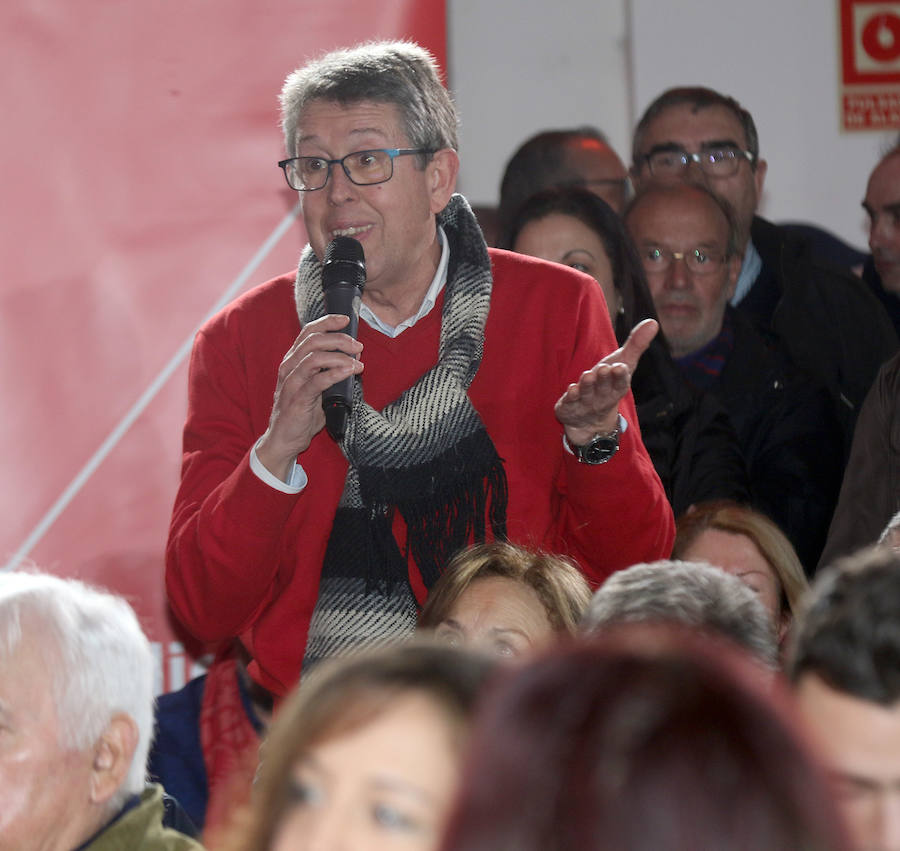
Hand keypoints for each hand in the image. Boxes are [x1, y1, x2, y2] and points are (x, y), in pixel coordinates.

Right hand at [256, 314, 363, 479]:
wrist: (284, 439)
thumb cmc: (301, 413)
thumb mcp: (316, 387)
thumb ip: (328, 373)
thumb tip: (352, 361)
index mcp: (292, 361)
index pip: (308, 332)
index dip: (327, 322)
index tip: (346, 319)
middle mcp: (289, 367)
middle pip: (313, 341)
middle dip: (339, 339)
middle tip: (358, 346)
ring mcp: (291, 383)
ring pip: (314, 357)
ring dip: (340, 356)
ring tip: (357, 361)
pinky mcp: (297, 399)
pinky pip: (317, 381)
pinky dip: (336, 373)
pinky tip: (349, 371)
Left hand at [555, 319, 657, 445]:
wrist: (590, 422)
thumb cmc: (607, 385)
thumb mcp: (622, 365)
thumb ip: (635, 345)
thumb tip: (653, 322)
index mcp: (616, 388)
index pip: (621, 383)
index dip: (620, 376)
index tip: (621, 366)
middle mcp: (602, 398)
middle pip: (604, 388)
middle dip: (604, 379)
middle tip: (605, 368)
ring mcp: (585, 405)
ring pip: (586, 394)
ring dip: (587, 385)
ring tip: (587, 375)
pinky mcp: (569, 409)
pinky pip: (569, 404)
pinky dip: (570, 397)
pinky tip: (571, 389)